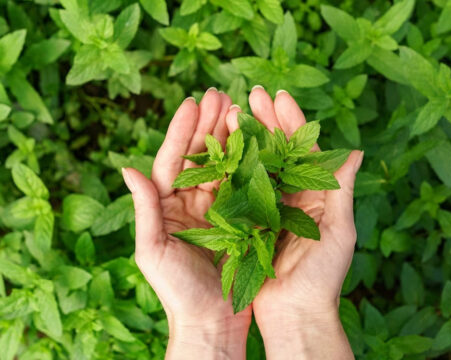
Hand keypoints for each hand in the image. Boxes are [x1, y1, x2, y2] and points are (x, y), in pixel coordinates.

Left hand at [122, 88, 250, 359]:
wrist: (211, 321)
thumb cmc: (177, 291)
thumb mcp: (153, 250)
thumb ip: (145, 209)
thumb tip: (127, 168)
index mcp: (167, 206)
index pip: (172, 160)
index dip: (182, 131)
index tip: (192, 102)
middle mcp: (191, 202)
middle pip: (199, 156)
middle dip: (208, 124)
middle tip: (219, 93)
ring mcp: (217, 209)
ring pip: (223, 165)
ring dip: (229, 136)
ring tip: (238, 107)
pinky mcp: (239, 219)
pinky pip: (243, 185)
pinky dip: (248, 162)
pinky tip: (256, 141)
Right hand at [226, 87, 362, 359]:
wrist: (294, 313)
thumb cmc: (323, 277)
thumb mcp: (339, 232)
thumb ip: (341, 191)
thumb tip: (355, 151)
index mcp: (317, 195)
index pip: (305, 150)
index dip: (292, 122)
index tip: (279, 96)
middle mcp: (293, 196)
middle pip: (279, 151)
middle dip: (267, 121)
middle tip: (253, 94)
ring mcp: (269, 207)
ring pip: (258, 164)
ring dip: (248, 138)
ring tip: (234, 110)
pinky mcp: (249, 221)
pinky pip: (241, 189)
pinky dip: (233, 167)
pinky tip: (223, 147)